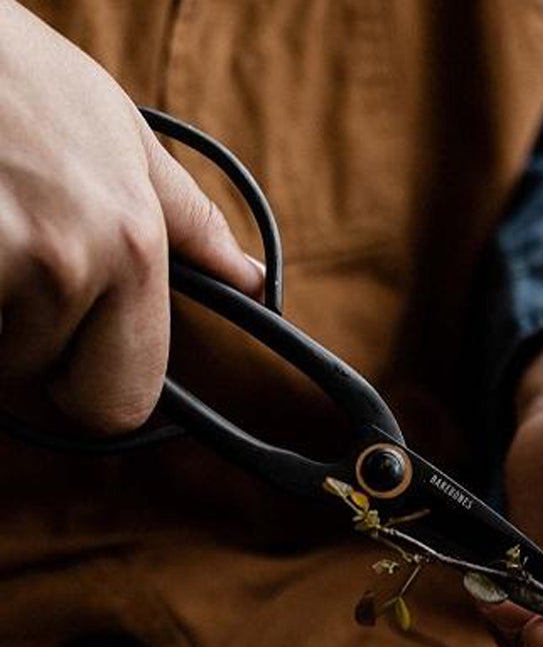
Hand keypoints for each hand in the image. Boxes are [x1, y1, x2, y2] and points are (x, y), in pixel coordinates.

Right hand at [0, 0, 261, 431]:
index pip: (122, 404)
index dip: (92, 388)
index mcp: (132, 247)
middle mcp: (70, 264)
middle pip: (52, 394)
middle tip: (20, 287)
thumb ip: (188, 223)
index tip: (72, 357)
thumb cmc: (17, 76)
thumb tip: (249, 279)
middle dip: (37, 358)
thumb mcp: (120, 136)